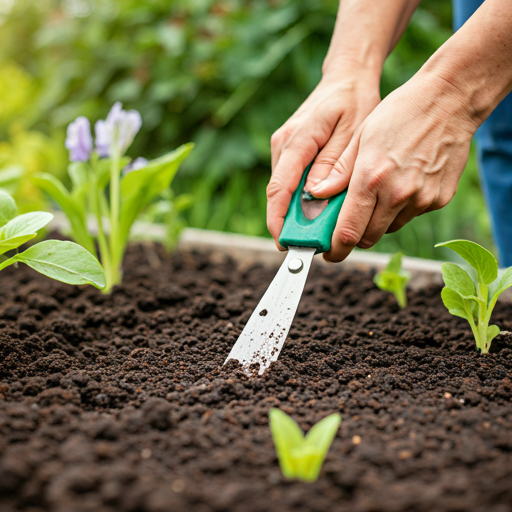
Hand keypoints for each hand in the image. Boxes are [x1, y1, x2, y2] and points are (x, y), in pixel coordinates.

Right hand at [266, 65, 380, 247]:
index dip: (278, 219)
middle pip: (278, 193)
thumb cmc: (355, 102)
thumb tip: (315, 196)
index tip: (285, 242)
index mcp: (298, 139)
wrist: (346, 78)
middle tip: (308, 244)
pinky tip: (318, 208)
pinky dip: (300, 199)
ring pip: (283, 190)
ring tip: (317, 230)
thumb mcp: (354, 132)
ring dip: (295, 212)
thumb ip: (335, 165)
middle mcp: (283, 144)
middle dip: (288, 222)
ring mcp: (283, 147)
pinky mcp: (288, 151)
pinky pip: (290, 181)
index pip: (280, 187)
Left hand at [309, 72, 478, 261]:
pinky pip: (411, 215)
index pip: (347, 232)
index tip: (328, 253)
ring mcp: (422, 200)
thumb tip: (316, 195)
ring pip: (389, 228)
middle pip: (368, 238)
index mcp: (371, 179)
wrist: (450, 100)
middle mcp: (397, 195)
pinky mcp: (439, 200)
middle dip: (354, 236)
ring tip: (379, 191)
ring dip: (378, 220)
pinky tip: (403, 182)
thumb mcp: (360, 137)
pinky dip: (400, 208)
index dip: (334, 250)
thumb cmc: (399, 113)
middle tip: (348, 223)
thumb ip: (338, 172)